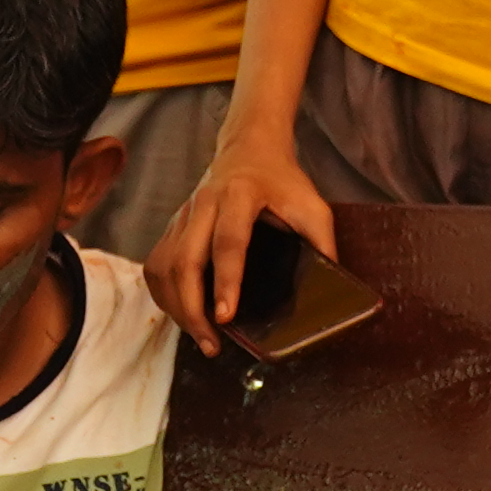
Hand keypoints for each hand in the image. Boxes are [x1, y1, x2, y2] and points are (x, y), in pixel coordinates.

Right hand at [149, 120, 336, 352]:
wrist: (249, 147)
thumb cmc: (283, 180)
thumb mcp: (313, 206)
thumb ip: (323, 244)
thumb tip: (333, 292)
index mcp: (240, 195)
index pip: (228, 243)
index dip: (226, 282)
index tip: (225, 316)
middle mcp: (204, 204)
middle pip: (184, 261)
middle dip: (192, 308)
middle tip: (211, 343)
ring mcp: (183, 215)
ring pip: (164, 266)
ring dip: (177, 307)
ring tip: (200, 336)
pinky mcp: (172, 226)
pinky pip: (157, 265)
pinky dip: (164, 295)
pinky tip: (182, 314)